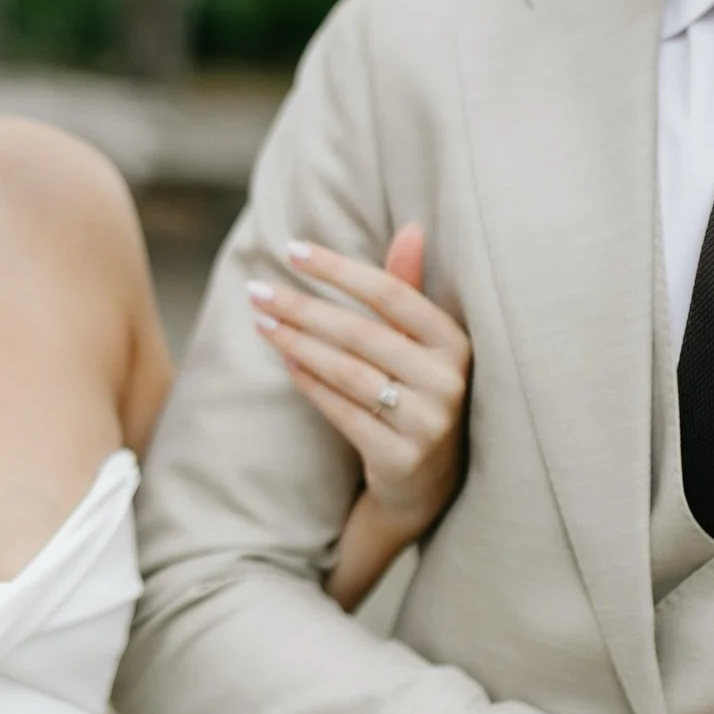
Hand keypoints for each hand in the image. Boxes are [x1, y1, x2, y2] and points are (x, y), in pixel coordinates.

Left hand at [248, 225, 470, 608]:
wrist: (430, 486)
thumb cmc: (418, 394)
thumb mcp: (421, 344)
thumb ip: (408, 290)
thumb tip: (412, 228)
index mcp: (456, 343)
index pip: (392, 294)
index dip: (340, 269)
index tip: (291, 250)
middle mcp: (449, 382)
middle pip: (362, 334)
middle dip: (304, 307)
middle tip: (257, 290)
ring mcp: (428, 424)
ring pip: (349, 373)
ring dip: (298, 344)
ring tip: (262, 323)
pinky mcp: (402, 459)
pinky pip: (344, 413)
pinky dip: (311, 384)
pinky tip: (285, 361)